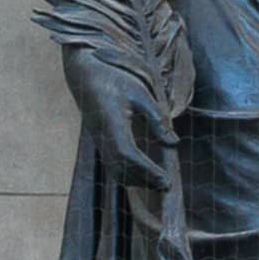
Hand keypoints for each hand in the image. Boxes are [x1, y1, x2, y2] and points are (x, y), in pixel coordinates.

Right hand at [67, 54, 175, 209]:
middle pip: (120, 168)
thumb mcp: (140, 93)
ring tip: (159, 183)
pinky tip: (144, 174)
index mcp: (111, 122)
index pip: (128, 154)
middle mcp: (102, 136)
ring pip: (114, 169)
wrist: (85, 74)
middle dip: (144, 180)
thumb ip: (157, 118)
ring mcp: (98, 140)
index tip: (164, 178)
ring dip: (136, 179)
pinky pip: (111, 164)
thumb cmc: (114, 79)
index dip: (146, 170)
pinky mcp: (99, 141)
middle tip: (166, 185)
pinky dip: (128, 173)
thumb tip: (173, 142)